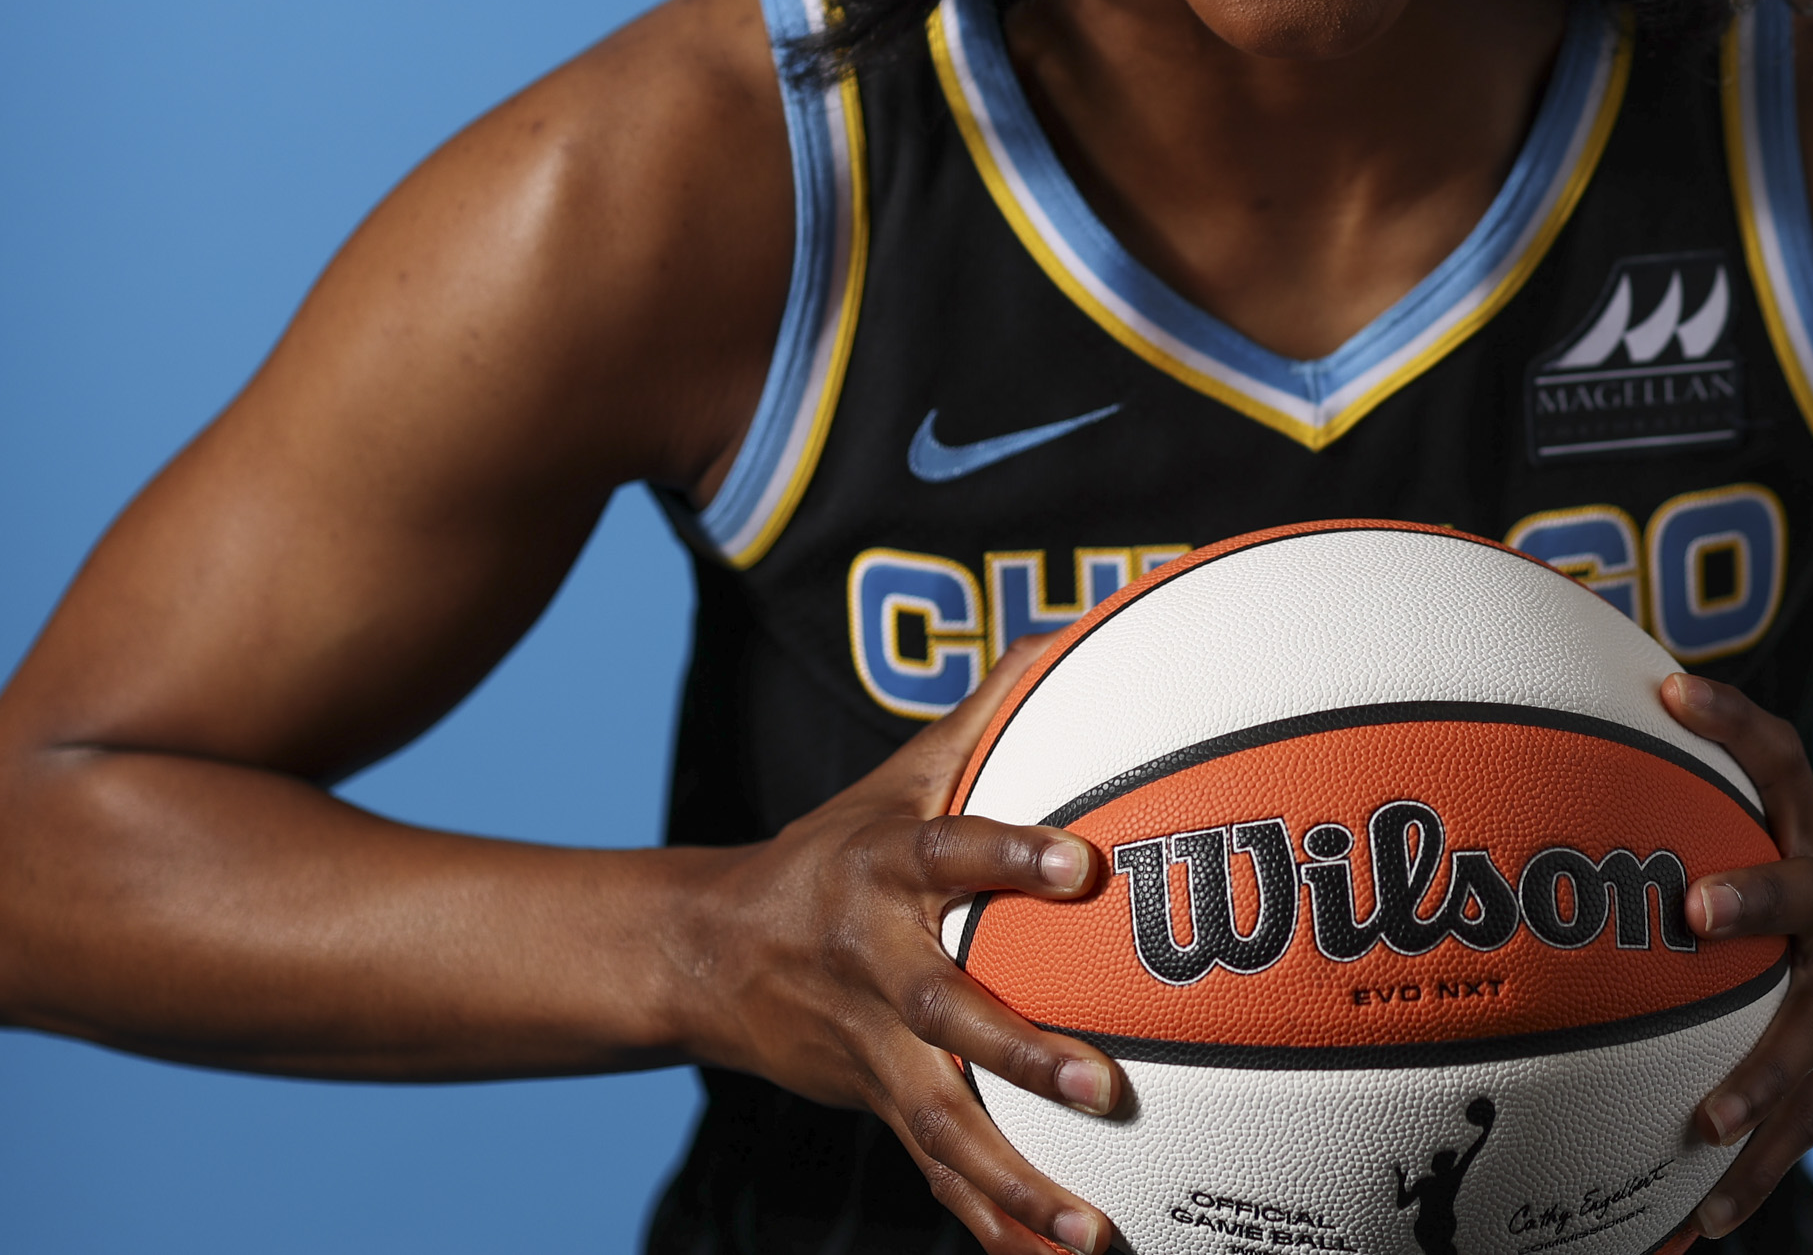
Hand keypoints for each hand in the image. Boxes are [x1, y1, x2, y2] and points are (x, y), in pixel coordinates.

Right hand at [682, 638, 1120, 1253]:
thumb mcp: (902, 770)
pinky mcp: (876, 1107)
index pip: (952, 850)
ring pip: (941, 1124)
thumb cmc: (839, 844)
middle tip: (1101, 1086)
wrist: (711, 954)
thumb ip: (996, 703)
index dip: (1013, 854)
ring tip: (1090, 1229)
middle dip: (1019, 1054)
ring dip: (1015, 1181)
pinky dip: (990, 1226)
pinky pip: (937, 1176)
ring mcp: (871, 1049)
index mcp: (887, 869)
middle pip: (946, 1012)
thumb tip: (1081, 618)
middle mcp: (876, 964)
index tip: (1083, 865)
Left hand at [1658, 672, 1812, 1238]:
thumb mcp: (1812, 838)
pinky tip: (1692, 1228)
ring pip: (1804, 1043)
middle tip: (1697, 909)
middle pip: (1803, 893)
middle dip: (1754, 896)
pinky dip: (1745, 1182)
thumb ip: (1732, 782)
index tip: (1675, 690)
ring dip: (1752, 1086)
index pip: (1780, 761)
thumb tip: (1632, 706)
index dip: (1733, 720)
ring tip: (1698, 1127)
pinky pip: (1795, 1135)